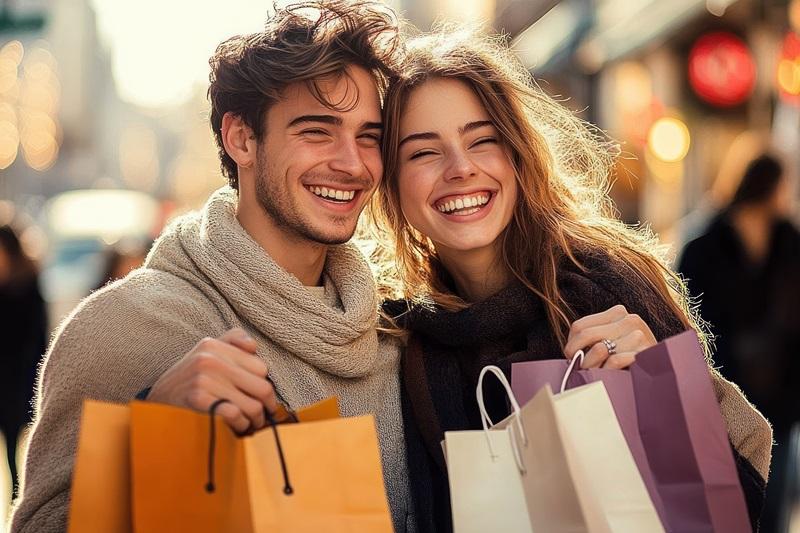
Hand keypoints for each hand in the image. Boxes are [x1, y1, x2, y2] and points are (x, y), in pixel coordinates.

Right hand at [147, 328, 277, 433]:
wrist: (154, 406)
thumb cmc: (188, 381)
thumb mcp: (205, 354)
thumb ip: (232, 341)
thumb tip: (254, 346)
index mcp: (213, 345)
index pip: (262, 368)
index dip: (264, 386)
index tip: (260, 398)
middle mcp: (208, 359)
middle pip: (262, 387)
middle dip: (265, 406)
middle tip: (259, 416)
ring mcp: (202, 380)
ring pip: (252, 406)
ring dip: (253, 421)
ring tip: (247, 424)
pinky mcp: (197, 401)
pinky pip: (235, 416)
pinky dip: (239, 425)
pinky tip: (233, 428)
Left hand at [563, 305, 656, 368]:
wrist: (659, 371)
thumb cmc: (628, 358)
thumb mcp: (610, 341)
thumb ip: (591, 339)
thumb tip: (571, 353)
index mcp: (618, 312)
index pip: (579, 326)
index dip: (571, 344)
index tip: (572, 357)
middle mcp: (630, 319)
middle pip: (586, 335)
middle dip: (577, 356)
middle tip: (579, 369)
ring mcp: (640, 334)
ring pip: (600, 349)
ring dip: (592, 366)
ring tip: (595, 373)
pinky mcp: (645, 352)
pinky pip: (615, 361)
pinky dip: (607, 371)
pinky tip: (609, 375)